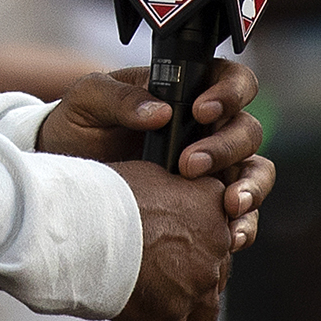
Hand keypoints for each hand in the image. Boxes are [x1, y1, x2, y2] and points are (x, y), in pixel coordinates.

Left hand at [37, 61, 273, 252]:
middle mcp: (210, 130)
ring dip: (250, 188)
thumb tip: (159, 112)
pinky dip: (245, 226)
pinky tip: (232, 238)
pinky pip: (243, 216)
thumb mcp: (87, 102)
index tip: (201, 111)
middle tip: (189, 165)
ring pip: (255, 173)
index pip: (232, 81)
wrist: (64, 182)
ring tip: (228, 206)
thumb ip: (118, 97)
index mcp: (188, 93)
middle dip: (226, 147)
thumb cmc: (78, 128)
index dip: (229, 92)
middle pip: (247, 130)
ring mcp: (215, 169)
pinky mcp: (210, 206)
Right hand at [108, 161, 229, 320]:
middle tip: (150, 288)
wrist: (81, 223)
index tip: (170, 250)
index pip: (215, 230)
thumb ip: (167, 191)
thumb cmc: (102, 194)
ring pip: (200, 318)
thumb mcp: (146, 176)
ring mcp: (195, 286)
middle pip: (210, 276)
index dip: (193, 244)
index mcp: (209, 205)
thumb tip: (157, 200)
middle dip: (182, 285)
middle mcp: (213, 247)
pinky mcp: (170, 318)